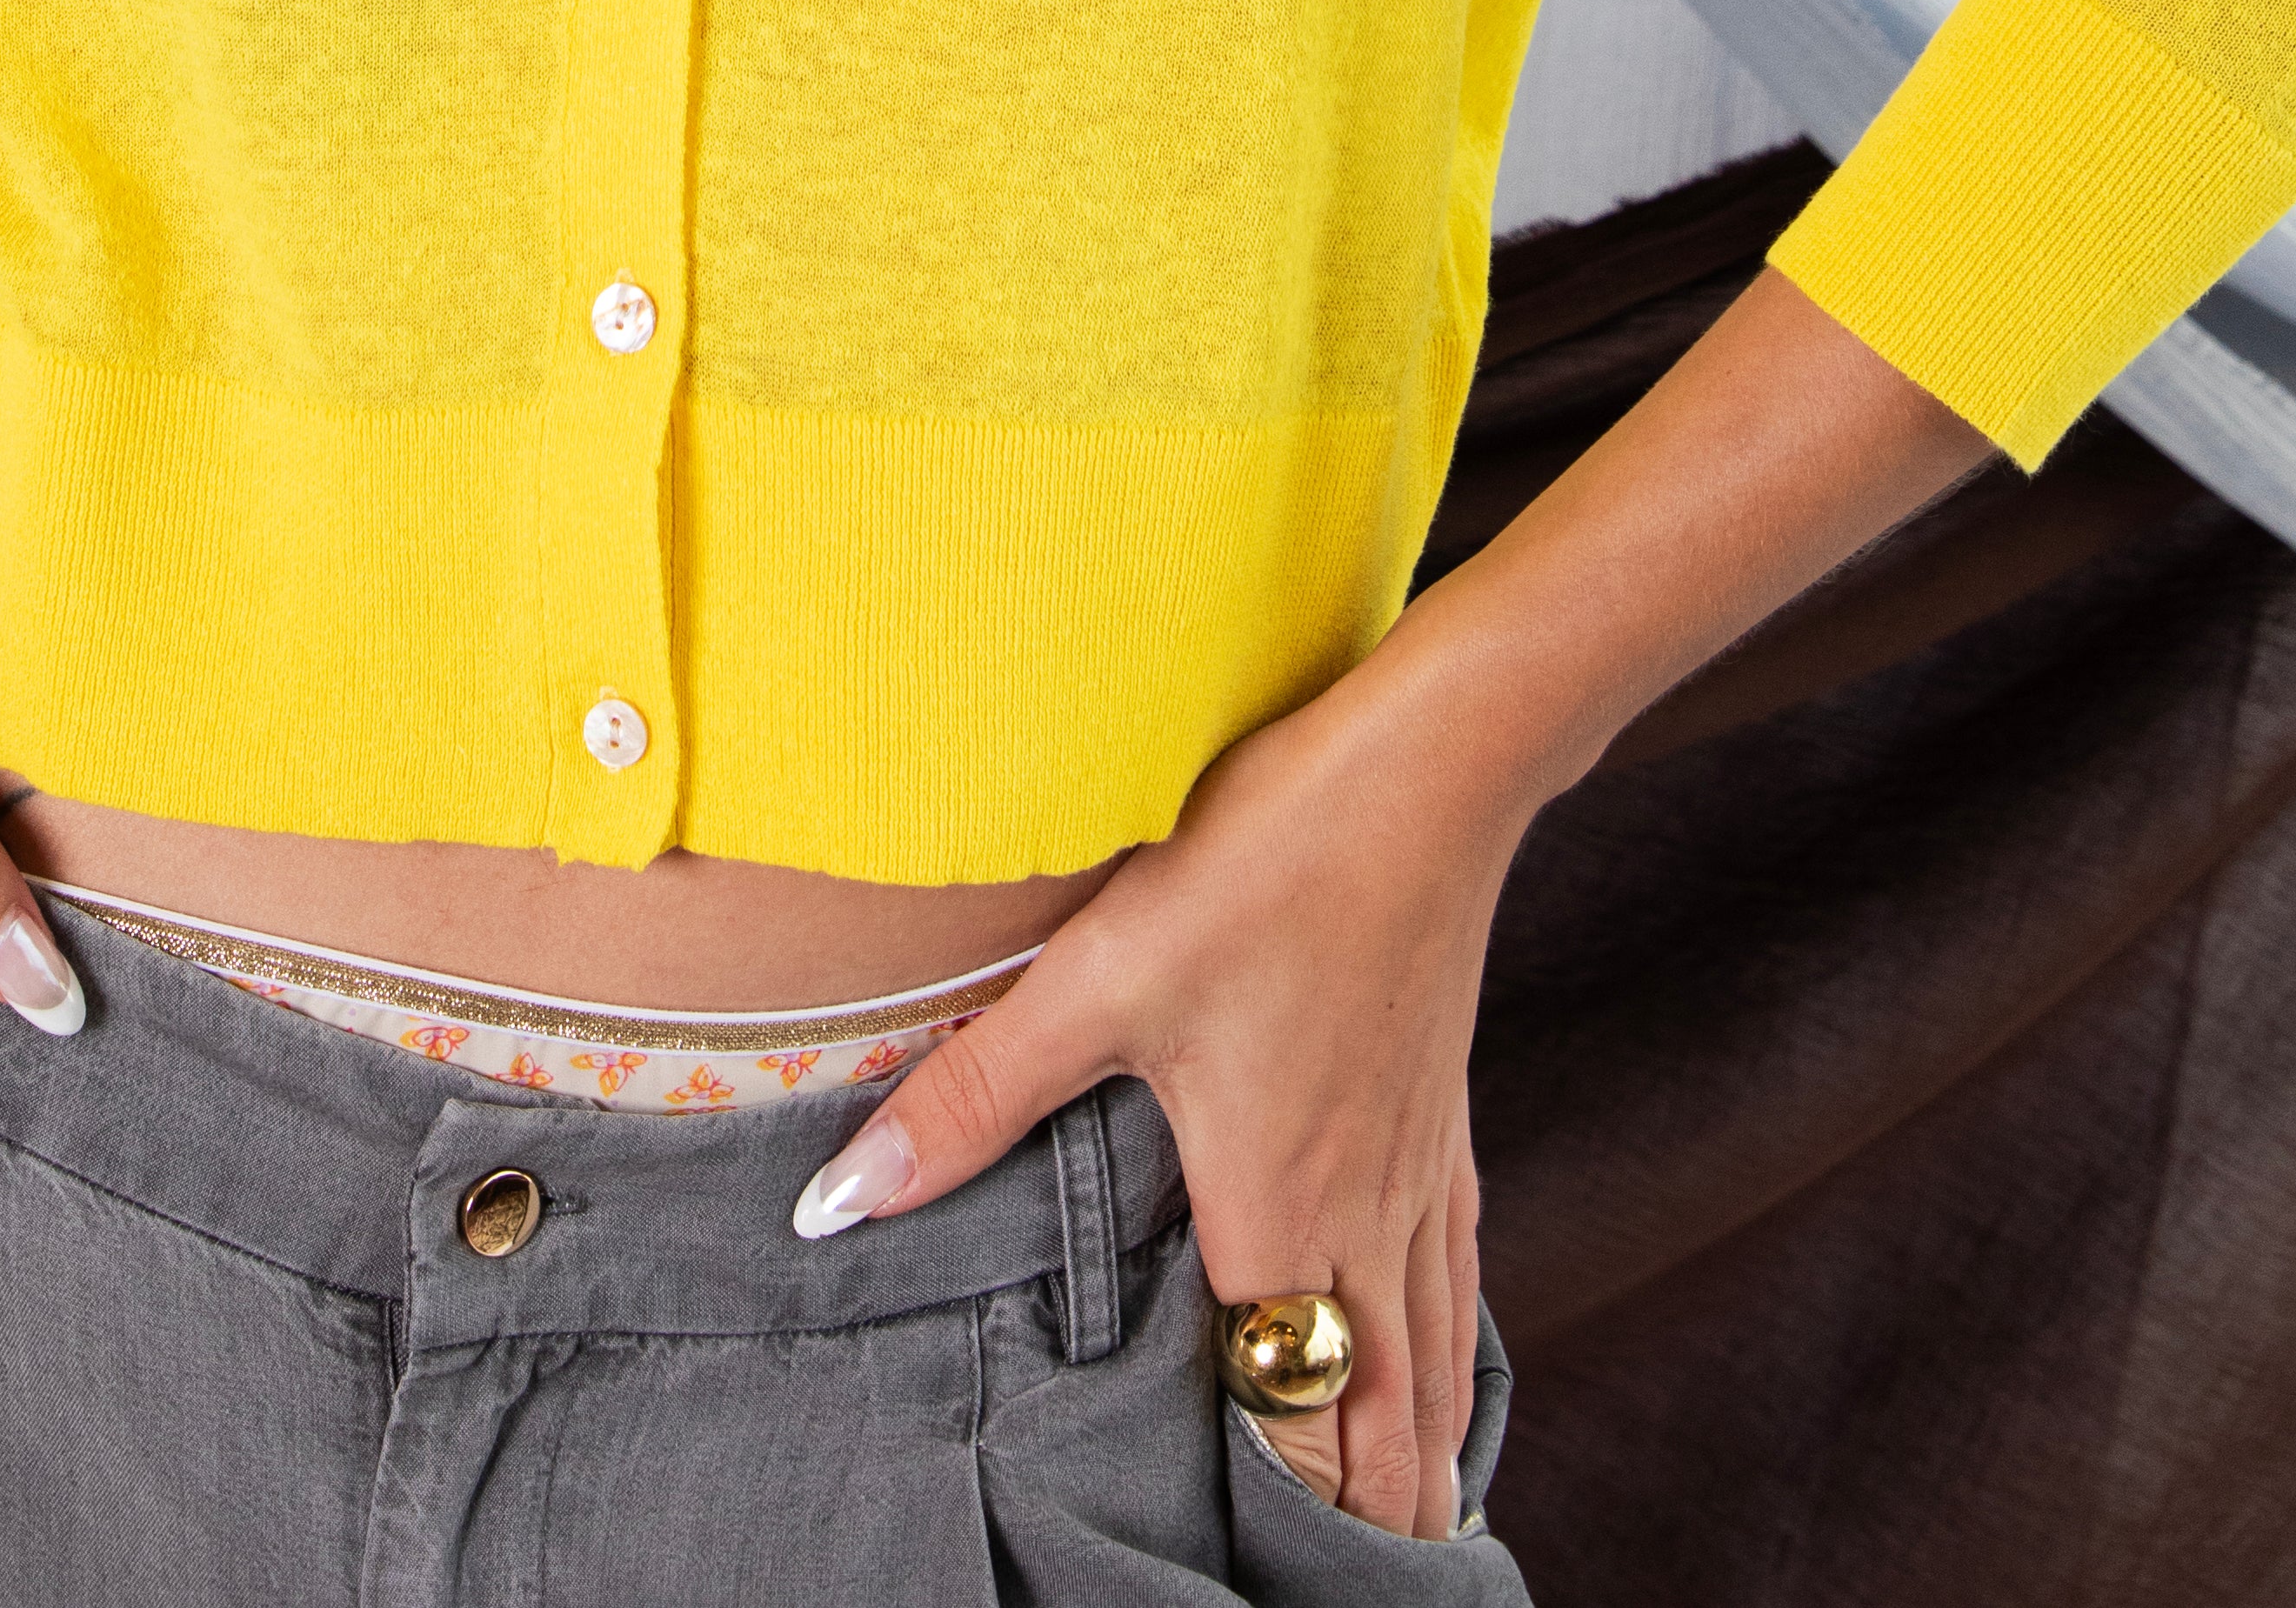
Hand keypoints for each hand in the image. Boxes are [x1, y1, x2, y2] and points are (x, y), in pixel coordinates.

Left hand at [787, 648, 1520, 1533]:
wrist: (1429, 769)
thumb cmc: (1267, 864)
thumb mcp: (1098, 976)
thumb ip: (970, 1099)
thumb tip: (838, 1205)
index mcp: (1278, 1211)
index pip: (1292, 1423)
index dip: (1278, 1513)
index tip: (1243, 1575)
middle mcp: (1363, 1218)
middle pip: (1382, 1426)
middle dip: (1358, 1517)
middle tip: (1324, 1585)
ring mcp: (1417, 1172)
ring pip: (1433, 1369)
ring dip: (1410, 1458)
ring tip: (1394, 1540)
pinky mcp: (1445, 1120)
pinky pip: (1458, 1285)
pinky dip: (1448, 1361)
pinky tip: (1438, 1367)